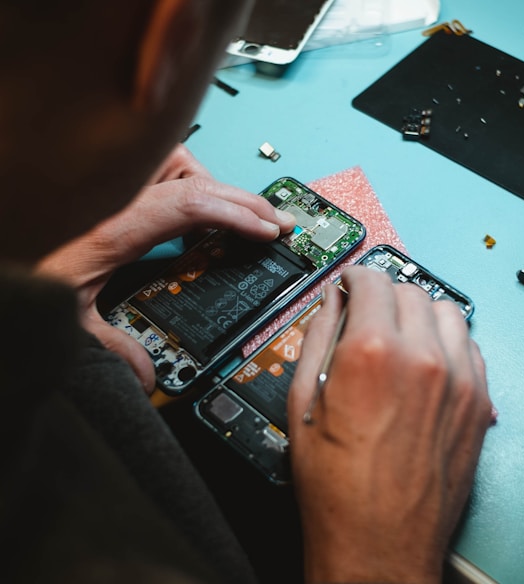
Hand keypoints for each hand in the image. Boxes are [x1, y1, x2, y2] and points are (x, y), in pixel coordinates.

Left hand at [36, 144, 295, 393]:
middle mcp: (120, 195)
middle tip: (275, 221)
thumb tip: (146, 376)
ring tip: (235, 216)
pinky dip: (189, 185)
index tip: (268, 230)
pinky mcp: (117, 185)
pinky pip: (165, 169)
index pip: (191, 204)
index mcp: (116, 225)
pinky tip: (193, 214)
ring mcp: (119, 184)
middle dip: (244, 200)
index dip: (237, 214)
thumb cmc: (22, 266)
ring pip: (180, 163)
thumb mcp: (68, 315)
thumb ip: (109, 347)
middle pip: (197, 178)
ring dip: (212, 186)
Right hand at [288, 266, 492, 583]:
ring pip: (446, 311)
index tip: (350, 283)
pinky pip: (469, 345)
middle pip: (409, 291)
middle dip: (383, 294)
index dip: (354, 277)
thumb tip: (330, 303)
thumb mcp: (304, 402)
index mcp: (372, 353)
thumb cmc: (336, 486)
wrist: (378, 543)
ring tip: (398, 335)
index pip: (371, 281)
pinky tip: (425, 360)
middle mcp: (422, 358)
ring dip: (418, 313)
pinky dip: (446, 340)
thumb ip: (318, 337)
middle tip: (367, 314)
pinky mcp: (477, 403)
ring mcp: (458, 380)